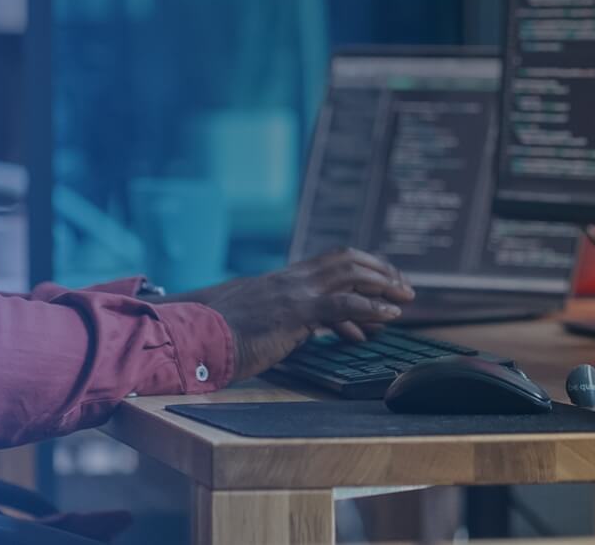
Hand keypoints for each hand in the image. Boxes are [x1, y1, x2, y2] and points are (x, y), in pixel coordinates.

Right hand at [186, 249, 414, 380]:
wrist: (189, 335)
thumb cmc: (213, 334)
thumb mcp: (251, 322)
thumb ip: (275, 322)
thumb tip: (297, 333)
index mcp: (280, 281)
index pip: (329, 262)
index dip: (360, 267)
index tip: (381, 281)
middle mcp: (290, 279)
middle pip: (345, 259)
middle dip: (379, 270)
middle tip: (403, 288)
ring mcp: (293, 293)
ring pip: (349, 273)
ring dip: (383, 283)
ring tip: (405, 298)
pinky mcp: (293, 312)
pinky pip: (342, 305)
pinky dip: (371, 309)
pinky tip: (389, 318)